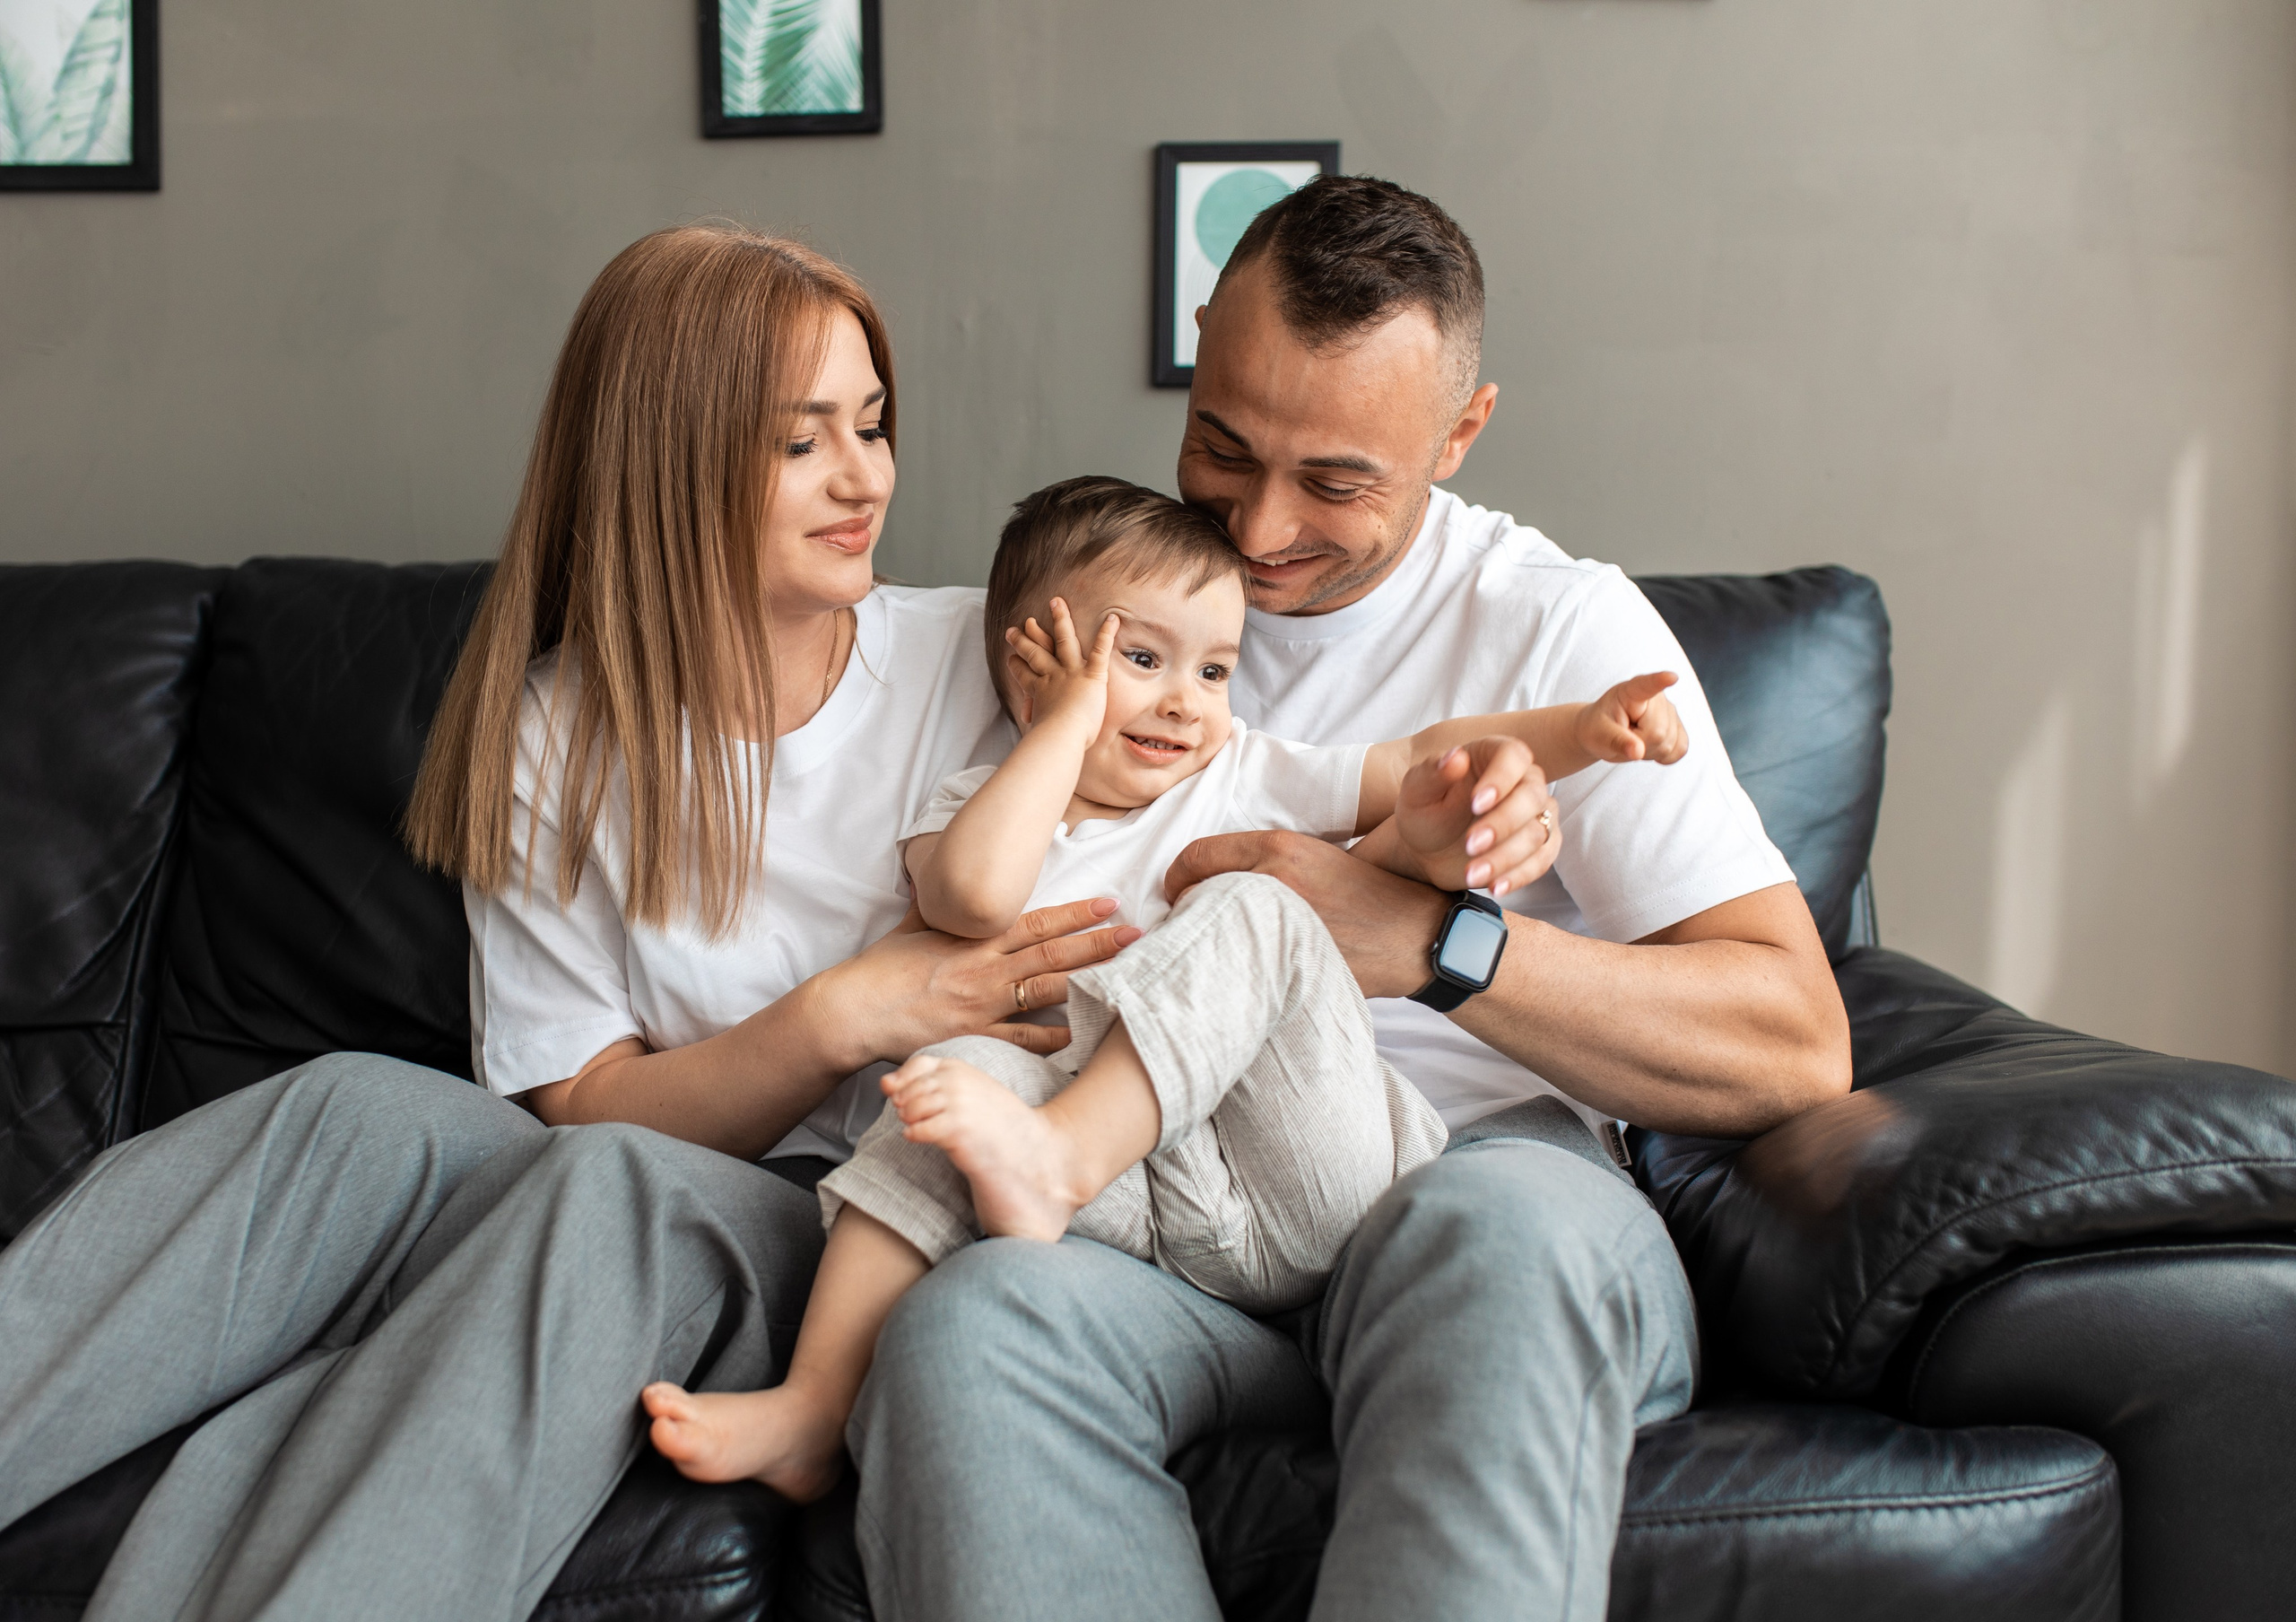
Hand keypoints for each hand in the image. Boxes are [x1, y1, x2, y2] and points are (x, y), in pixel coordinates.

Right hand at [829, 897, 1141, 1061]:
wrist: (852, 1010)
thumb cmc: (880, 968)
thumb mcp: (913, 925)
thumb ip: (941, 906)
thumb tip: (948, 877)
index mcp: (973, 939)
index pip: (1035, 922)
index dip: (1075, 913)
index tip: (1108, 905)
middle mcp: (985, 970)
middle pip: (1053, 954)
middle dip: (1098, 944)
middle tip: (1137, 935)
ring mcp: (982, 1006)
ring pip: (1047, 992)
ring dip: (1089, 983)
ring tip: (1126, 979)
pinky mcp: (974, 1037)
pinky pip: (1023, 1038)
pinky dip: (1054, 1037)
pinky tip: (1083, 1034)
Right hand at [1005, 598, 1118, 736]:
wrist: (1060, 736)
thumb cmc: (1051, 741)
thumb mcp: (1039, 737)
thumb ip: (1037, 734)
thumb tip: (1033, 748)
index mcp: (1039, 692)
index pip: (1025, 676)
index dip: (1017, 666)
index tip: (1011, 659)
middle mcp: (1052, 677)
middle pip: (1036, 653)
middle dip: (1024, 639)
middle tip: (1013, 629)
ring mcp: (1071, 672)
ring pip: (1064, 639)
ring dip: (1060, 619)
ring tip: (1056, 601)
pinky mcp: (1092, 675)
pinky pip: (1101, 650)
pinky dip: (1107, 633)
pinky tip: (1113, 618)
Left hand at [1163, 831, 1450, 999]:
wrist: (1415, 937)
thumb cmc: (1368, 896)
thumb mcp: (1316, 856)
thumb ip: (1265, 861)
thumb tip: (1211, 877)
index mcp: (1279, 847)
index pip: (1195, 855)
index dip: (1177, 876)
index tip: (1177, 891)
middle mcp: (1272, 879)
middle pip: (1193, 895)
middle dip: (1190, 910)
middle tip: (1197, 924)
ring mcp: (1276, 922)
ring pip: (1208, 930)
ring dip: (1207, 938)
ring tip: (1221, 947)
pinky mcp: (1285, 961)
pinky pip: (1234, 963)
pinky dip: (1230, 966)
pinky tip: (1243, 970)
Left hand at [1391, 736, 1558, 895]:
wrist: (1428, 849)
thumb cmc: (1425, 810)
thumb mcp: (1418, 790)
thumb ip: (1434, 772)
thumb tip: (1455, 757)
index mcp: (1494, 755)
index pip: (1514, 756)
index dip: (1500, 779)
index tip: (1476, 804)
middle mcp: (1523, 780)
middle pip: (1532, 796)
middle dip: (1502, 824)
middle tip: (1469, 845)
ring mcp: (1536, 813)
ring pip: (1538, 832)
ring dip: (1506, 856)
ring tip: (1472, 873)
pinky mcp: (1540, 845)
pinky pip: (1542, 860)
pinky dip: (1521, 875)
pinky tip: (1496, 886)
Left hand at [1576, 672, 1685, 764]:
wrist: (1602, 733)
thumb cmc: (1598, 729)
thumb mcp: (1599, 735)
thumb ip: (1617, 741)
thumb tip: (1638, 752)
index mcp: (1630, 692)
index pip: (1647, 686)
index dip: (1660, 681)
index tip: (1671, 677)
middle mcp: (1656, 697)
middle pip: (1659, 732)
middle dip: (1642, 744)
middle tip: (1625, 738)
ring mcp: (1670, 711)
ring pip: (1670, 743)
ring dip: (1650, 751)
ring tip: (1634, 740)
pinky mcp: (1678, 727)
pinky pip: (1680, 749)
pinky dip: (1665, 756)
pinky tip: (1649, 747)